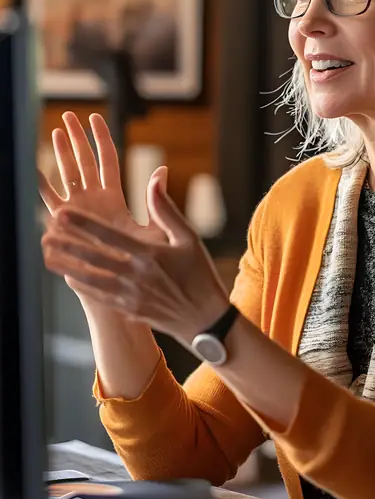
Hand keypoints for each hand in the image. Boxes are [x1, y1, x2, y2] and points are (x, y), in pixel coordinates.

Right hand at [39, 112, 167, 301]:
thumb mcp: (155, 230)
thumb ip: (158, 201)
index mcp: (114, 198)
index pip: (107, 160)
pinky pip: (51, 201)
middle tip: (69, 115)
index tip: (95, 117)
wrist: (125, 290)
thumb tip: (162, 170)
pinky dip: (43, 185)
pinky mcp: (65, 226)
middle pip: (83, 162)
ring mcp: (78, 213)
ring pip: (66, 176)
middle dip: (76, 139)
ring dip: (59, 155)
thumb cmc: (144, 266)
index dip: (101, 139)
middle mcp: (93, 202)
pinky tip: (35, 168)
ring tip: (55, 131)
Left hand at [41, 171, 228, 346]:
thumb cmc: (199, 275)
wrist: (206, 321)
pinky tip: (69, 277)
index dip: (84, 224)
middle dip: (67, 245)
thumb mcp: (189, 238)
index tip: (63, 213)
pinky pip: (99, 296)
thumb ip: (166, 209)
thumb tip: (156, 177)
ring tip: (47, 256)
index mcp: (149, 256)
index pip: (110, 236)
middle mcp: (135, 277)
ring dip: (67, 267)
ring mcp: (130, 296)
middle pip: (94, 259)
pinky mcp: (129, 310)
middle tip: (45, 234)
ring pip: (91, 279)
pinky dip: (82, 286)